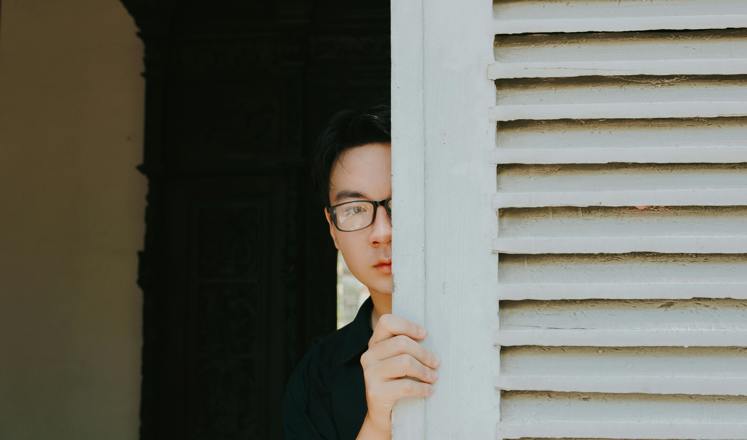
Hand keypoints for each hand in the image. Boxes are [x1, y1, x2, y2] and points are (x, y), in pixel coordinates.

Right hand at [356, 314, 439, 437]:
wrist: (384, 416)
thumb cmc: (397, 383)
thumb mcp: (399, 361)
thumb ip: (406, 347)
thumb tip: (430, 336)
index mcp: (374, 344)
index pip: (387, 322)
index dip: (408, 326)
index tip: (425, 335)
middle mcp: (369, 356)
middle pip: (402, 343)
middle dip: (424, 353)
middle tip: (436, 363)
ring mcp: (370, 374)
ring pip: (405, 362)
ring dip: (425, 371)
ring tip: (433, 377)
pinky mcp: (375, 392)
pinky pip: (406, 385)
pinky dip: (422, 388)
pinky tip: (429, 390)